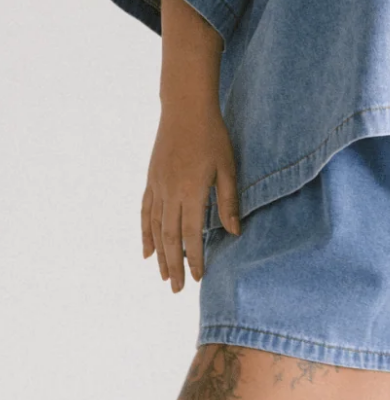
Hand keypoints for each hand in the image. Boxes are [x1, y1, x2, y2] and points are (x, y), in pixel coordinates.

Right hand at [141, 100, 240, 292]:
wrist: (185, 110)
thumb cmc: (213, 136)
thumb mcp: (228, 167)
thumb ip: (229, 201)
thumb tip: (234, 232)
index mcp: (192, 192)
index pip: (191, 234)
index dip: (194, 258)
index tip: (198, 278)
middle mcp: (170, 193)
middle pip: (169, 238)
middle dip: (174, 265)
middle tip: (177, 289)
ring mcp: (157, 187)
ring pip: (155, 228)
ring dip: (159, 255)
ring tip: (163, 276)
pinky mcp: (151, 180)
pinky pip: (145, 212)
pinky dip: (145, 233)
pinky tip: (147, 249)